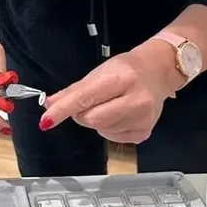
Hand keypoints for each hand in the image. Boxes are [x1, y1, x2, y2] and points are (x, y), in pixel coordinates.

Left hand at [39, 42, 181, 143]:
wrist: (159, 71)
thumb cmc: (127, 69)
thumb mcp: (99, 72)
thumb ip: (73, 91)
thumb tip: (49, 105)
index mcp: (121, 78)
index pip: (85, 98)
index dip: (63, 110)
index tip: (46, 120)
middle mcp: (136, 99)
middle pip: (91, 119)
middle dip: (81, 114)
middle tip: (88, 104)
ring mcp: (142, 118)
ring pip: (101, 129)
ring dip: (96, 121)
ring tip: (110, 105)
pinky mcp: (145, 132)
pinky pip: (113, 137)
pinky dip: (109, 128)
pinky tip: (119, 114)